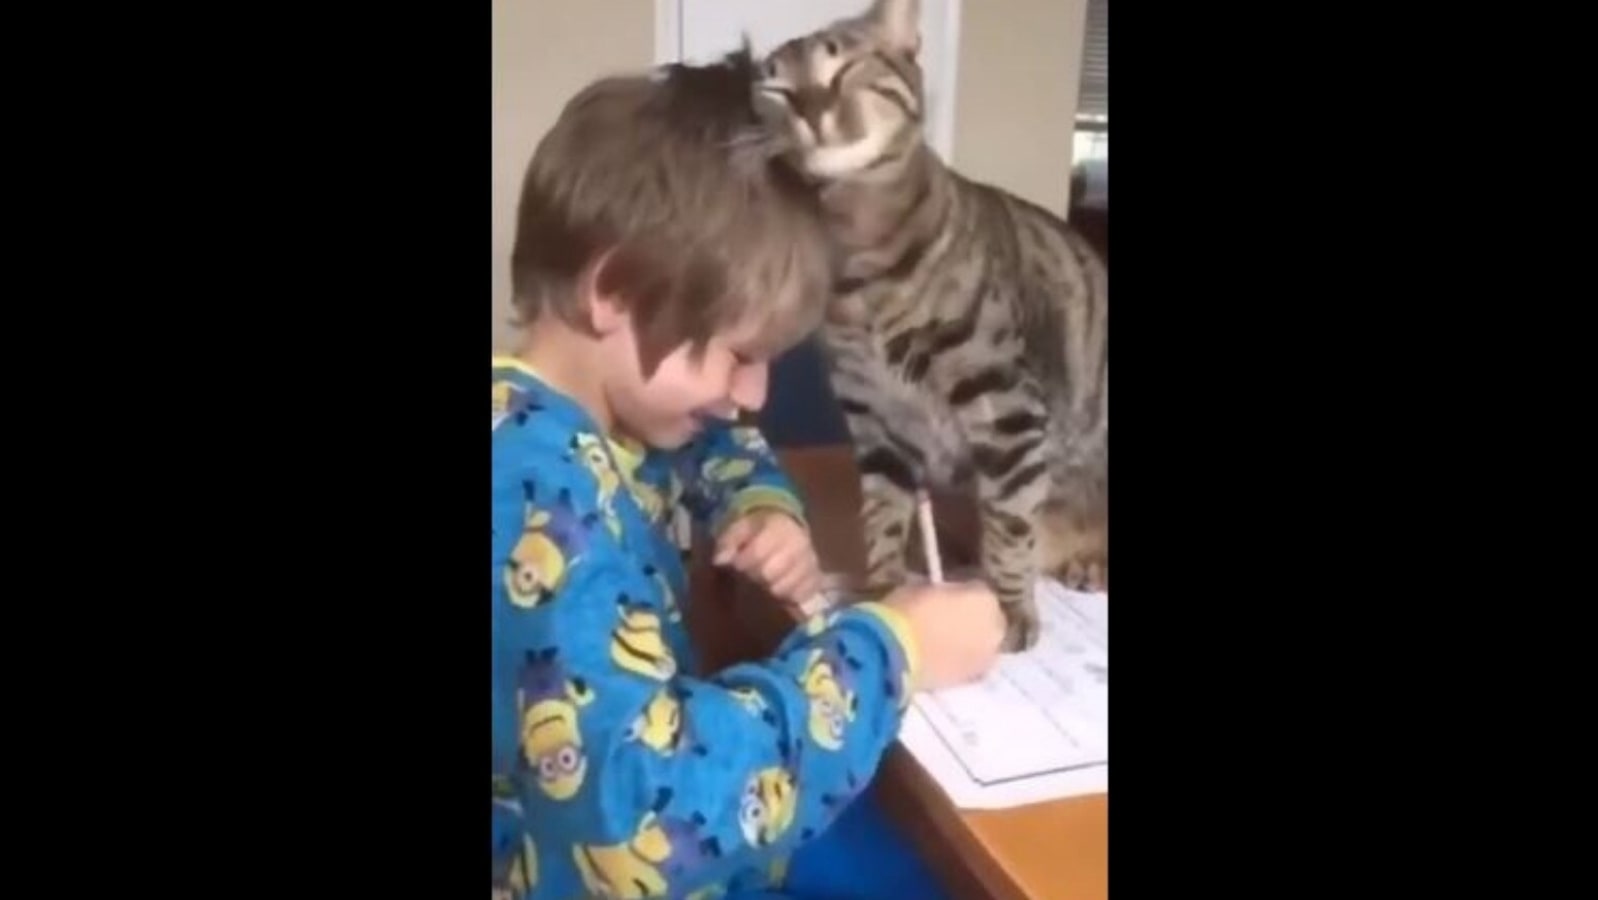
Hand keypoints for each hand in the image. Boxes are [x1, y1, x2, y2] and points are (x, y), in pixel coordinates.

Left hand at [714, 510, 821, 605]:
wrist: (787, 529)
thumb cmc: (759, 531)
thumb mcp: (740, 528)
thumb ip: (727, 542)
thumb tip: (720, 561)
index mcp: (779, 527)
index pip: (757, 553)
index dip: (742, 563)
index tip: (738, 564)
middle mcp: (799, 544)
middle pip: (769, 574)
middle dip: (755, 576)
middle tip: (752, 572)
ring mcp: (811, 562)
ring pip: (783, 588)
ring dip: (769, 588)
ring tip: (766, 580)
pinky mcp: (816, 578)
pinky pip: (800, 596)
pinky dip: (787, 597)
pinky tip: (780, 589)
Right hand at [882, 581, 1004, 691]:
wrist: (896, 655)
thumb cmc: (906, 613)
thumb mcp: (921, 589)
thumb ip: (941, 594)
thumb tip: (940, 599)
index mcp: (984, 598)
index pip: (978, 592)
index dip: (960, 595)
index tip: (945, 599)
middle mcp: (995, 626)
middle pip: (987, 620)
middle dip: (972, 620)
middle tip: (947, 622)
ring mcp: (987, 656)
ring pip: (982, 645)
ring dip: (969, 643)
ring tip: (944, 644)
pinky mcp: (973, 679)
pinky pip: (971, 664)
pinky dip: (961, 661)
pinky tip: (942, 660)